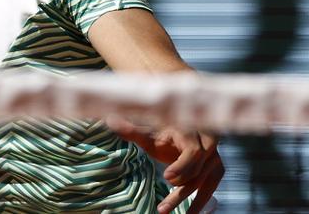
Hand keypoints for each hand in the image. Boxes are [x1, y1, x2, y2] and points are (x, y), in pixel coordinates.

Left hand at [108, 117, 223, 213]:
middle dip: (181, 188)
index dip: (182, 166)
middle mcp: (207, 143)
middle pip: (198, 170)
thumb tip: (111, 121)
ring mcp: (214, 157)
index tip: (167, 177)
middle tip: (162, 205)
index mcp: (191, 131)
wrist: (178, 132)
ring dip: (188, 201)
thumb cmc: (160, 131)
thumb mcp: (146, 132)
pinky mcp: (216, 169)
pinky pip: (210, 188)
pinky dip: (200, 203)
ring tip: (166, 211)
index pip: (193, 152)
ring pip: (203, 182)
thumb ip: (132, 130)